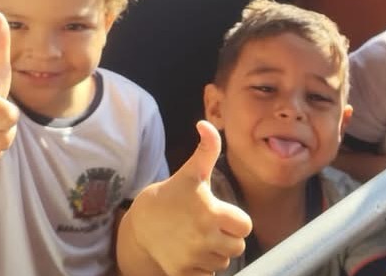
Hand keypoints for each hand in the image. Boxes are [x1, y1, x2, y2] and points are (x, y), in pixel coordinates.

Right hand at [118, 120, 251, 274]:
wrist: (140, 224)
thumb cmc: (171, 195)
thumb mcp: (191, 172)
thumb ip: (207, 149)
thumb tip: (206, 123)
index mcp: (211, 212)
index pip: (245, 226)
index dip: (236, 220)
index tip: (221, 213)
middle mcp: (204, 237)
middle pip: (238, 246)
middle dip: (228, 237)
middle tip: (209, 226)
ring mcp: (193, 257)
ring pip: (224, 261)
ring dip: (216, 252)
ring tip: (198, 237)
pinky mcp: (183, 273)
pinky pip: (209, 274)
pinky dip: (203, 267)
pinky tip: (191, 252)